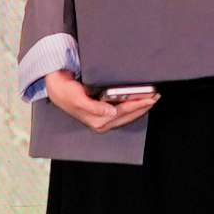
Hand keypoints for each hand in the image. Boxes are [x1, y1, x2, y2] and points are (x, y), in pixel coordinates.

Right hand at [44, 74, 158, 132]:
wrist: (57, 90)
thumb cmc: (67, 92)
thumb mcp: (78, 98)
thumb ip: (94, 108)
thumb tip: (110, 112)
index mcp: (97, 120)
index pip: (124, 111)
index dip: (138, 104)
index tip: (150, 97)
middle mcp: (102, 122)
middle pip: (129, 115)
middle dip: (143, 106)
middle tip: (156, 96)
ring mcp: (103, 120)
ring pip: (127, 116)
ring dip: (140, 108)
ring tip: (152, 98)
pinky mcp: (103, 115)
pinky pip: (123, 114)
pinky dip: (133, 108)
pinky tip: (140, 103)